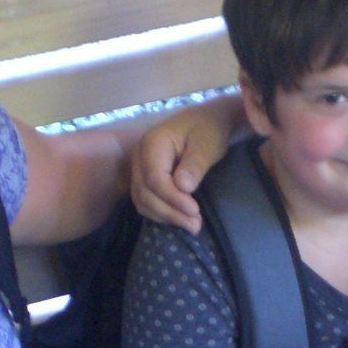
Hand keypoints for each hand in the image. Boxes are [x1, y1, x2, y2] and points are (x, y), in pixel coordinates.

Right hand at [129, 99, 236, 231]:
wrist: (205, 122)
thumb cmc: (208, 130)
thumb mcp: (207, 144)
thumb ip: (195, 164)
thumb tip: (183, 187)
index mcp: (152, 143)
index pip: (155, 179)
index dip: (173, 199)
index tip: (195, 211)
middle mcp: (139, 156)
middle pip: (145, 193)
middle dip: (170, 212)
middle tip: (196, 225)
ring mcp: (139, 168)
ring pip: (142, 200)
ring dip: (165, 216)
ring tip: (192, 225)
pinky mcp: (144, 178)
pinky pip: (145, 201)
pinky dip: (160, 213)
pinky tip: (179, 218)